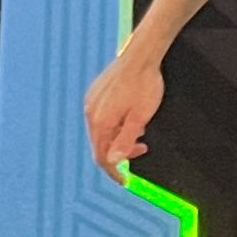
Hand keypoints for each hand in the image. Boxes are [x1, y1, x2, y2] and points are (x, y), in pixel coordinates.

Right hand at [83, 49, 163, 179]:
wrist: (141, 56)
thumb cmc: (144, 84)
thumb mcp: (140, 118)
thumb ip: (126, 141)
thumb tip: (113, 162)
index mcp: (101, 121)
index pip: (102, 157)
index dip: (114, 172)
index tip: (125, 181)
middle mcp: (91, 112)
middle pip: (101, 145)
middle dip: (120, 153)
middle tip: (141, 149)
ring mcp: (91, 102)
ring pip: (102, 131)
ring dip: (119, 137)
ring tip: (140, 131)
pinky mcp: (95, 94)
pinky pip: (102, 118)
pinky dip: (116, 125)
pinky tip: (130, 118)